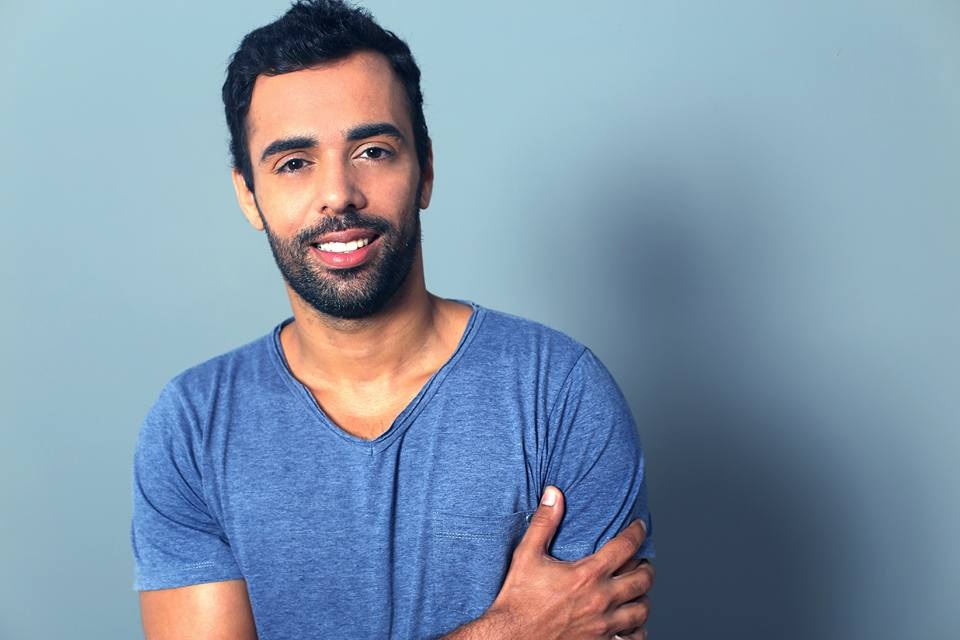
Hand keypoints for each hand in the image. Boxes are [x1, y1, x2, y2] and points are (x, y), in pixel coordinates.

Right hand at [482, 486, 653, 638]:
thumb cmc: (518, 600)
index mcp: (587, 575)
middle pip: (642, 579)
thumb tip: (554, 494)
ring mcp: (604, 626)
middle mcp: (601, 600)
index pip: (626, 547)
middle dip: (646, 566)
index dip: (637, 533)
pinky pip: (632, 639)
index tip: (639, 527)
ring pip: (641, 610)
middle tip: (642, 561)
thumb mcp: (527, 555)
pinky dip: (636, 630)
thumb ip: (544, 523)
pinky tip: (630, 623)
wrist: (511, 638)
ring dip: (642, 598)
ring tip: (637, 591)